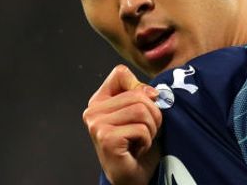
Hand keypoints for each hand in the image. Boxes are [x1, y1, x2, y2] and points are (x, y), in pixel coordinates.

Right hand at [83, 65, 162, 184]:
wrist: (133, 177)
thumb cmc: (138, 145)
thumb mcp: (141, 113)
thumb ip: (141, 94)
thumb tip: (151, 92)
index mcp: (99, 100)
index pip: (121, 73)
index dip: (141, 89)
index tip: (144, 108)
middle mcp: (93, 111)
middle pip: (138, 94)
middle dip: (152, 115)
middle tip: (146, 132)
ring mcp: (97, 125)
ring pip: (141, 110)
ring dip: (151, 129)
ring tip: (141, 140)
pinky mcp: (106, 138)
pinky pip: (141, 128)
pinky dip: (147, 141)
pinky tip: (137, 150)